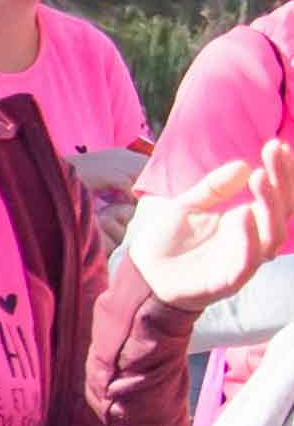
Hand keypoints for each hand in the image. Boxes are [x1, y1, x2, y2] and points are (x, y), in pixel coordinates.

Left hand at [119, 141, 293, 307]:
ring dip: (270, 205)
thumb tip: (242, 165)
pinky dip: (249, 239)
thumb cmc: (170, 239)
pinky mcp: (231, 280)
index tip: (277, 145)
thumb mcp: (188, 205)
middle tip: (276, 150)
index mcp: (248, 219)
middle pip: (281, 209)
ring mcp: (245, 259)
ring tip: (260, 177)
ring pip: (272, 234)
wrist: (145, 275)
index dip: (281, 171)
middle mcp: (253, 238)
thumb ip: (213, 188)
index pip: (274, 193)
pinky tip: (244, 214)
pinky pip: (248, 261)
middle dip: (281, 180)